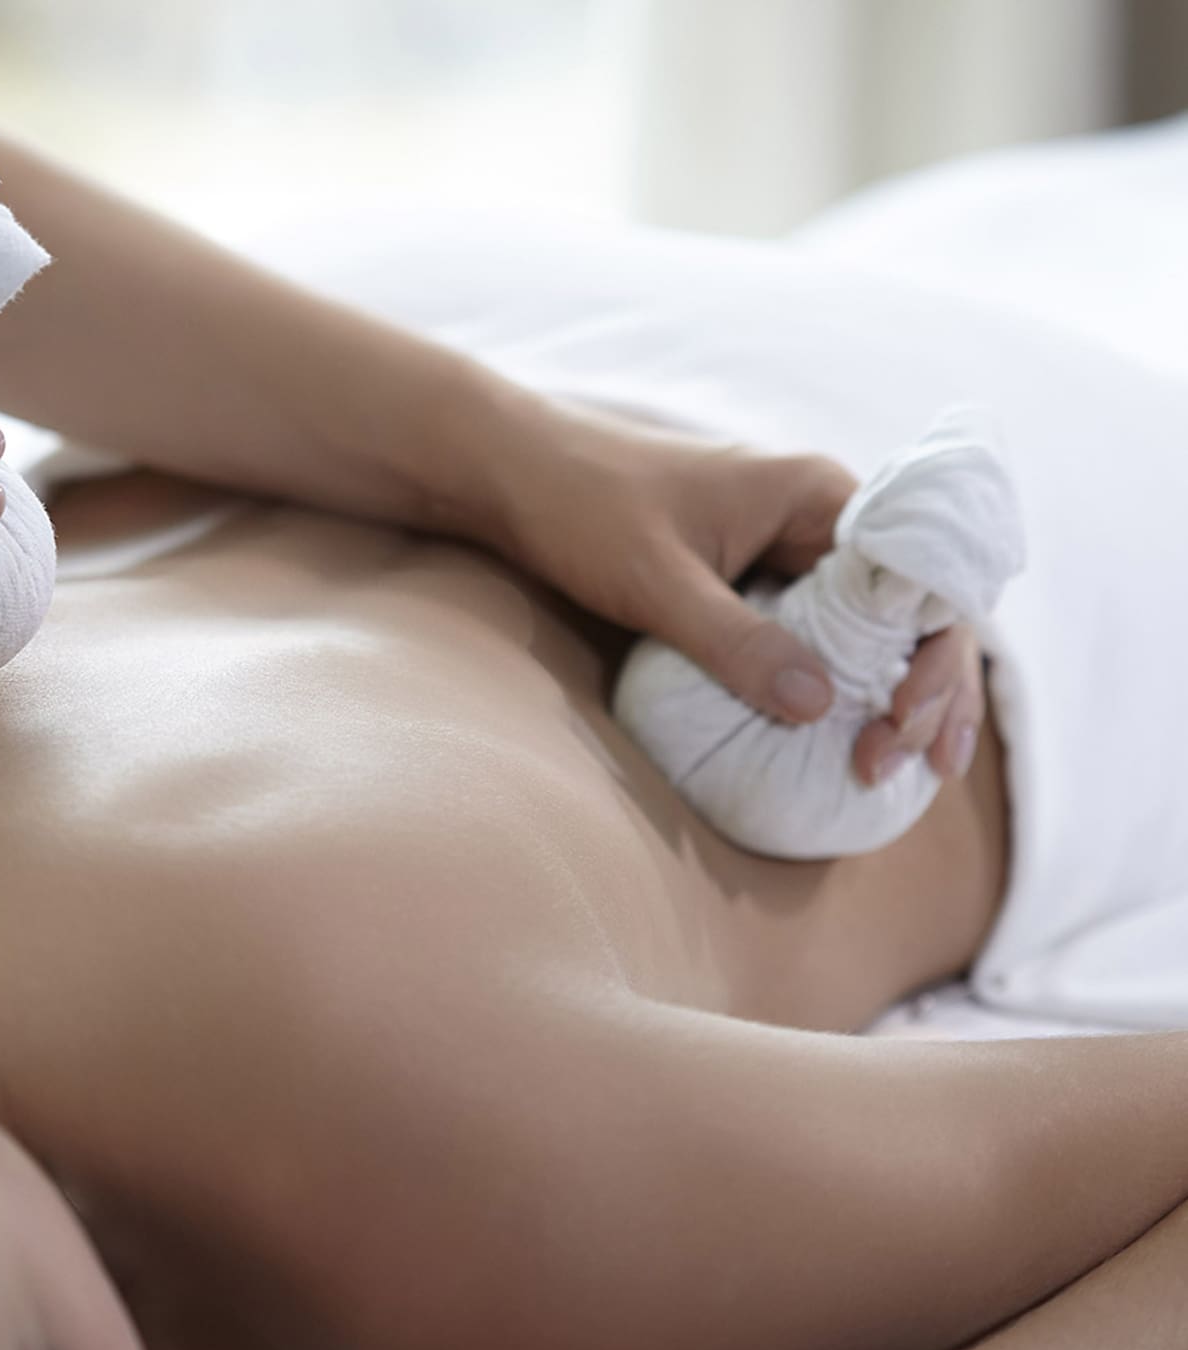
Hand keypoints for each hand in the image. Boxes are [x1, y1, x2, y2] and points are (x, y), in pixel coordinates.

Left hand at [481, 395, 982, 780]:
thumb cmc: (584, 507)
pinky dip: (840, 686)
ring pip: (872, 630)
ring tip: (886, 768)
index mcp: (819, 496)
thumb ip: (735, 641)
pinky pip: (820, 636)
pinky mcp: (754, 581)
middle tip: (898, 767)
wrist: (518, 474)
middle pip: (913, 611)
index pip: (923, 579)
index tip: (906, 724)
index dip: (936, 658)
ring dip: (891, 695)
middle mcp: (819, 519)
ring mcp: (789, 552)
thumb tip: (822, 707)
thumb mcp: (658, 581)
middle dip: (925, 690)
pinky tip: (842, 740)